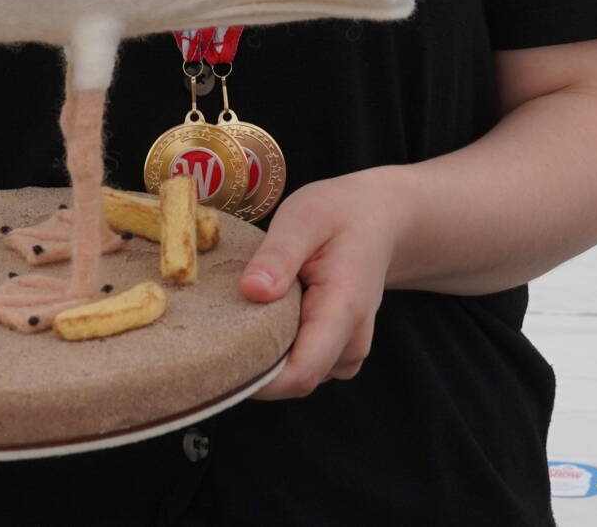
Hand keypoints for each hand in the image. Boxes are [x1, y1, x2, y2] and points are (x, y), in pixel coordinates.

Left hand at [241, 172, 404, 398]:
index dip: (258, 382)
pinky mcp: (338, 352)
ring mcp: (347, 351)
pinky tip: (270, 317)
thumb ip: (279, 255)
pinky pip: (301, 366)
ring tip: (248, 313)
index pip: (301, 373)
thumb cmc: (339, 214)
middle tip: (219, 329)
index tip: (219, 362)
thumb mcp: (305, 218)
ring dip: (267, 356)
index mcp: (344, 310)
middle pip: (295, 381)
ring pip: (296, 377)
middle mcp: (351, 341)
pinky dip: (279, 350)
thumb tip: (252, 291)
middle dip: (254, 367)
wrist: (377, 219)